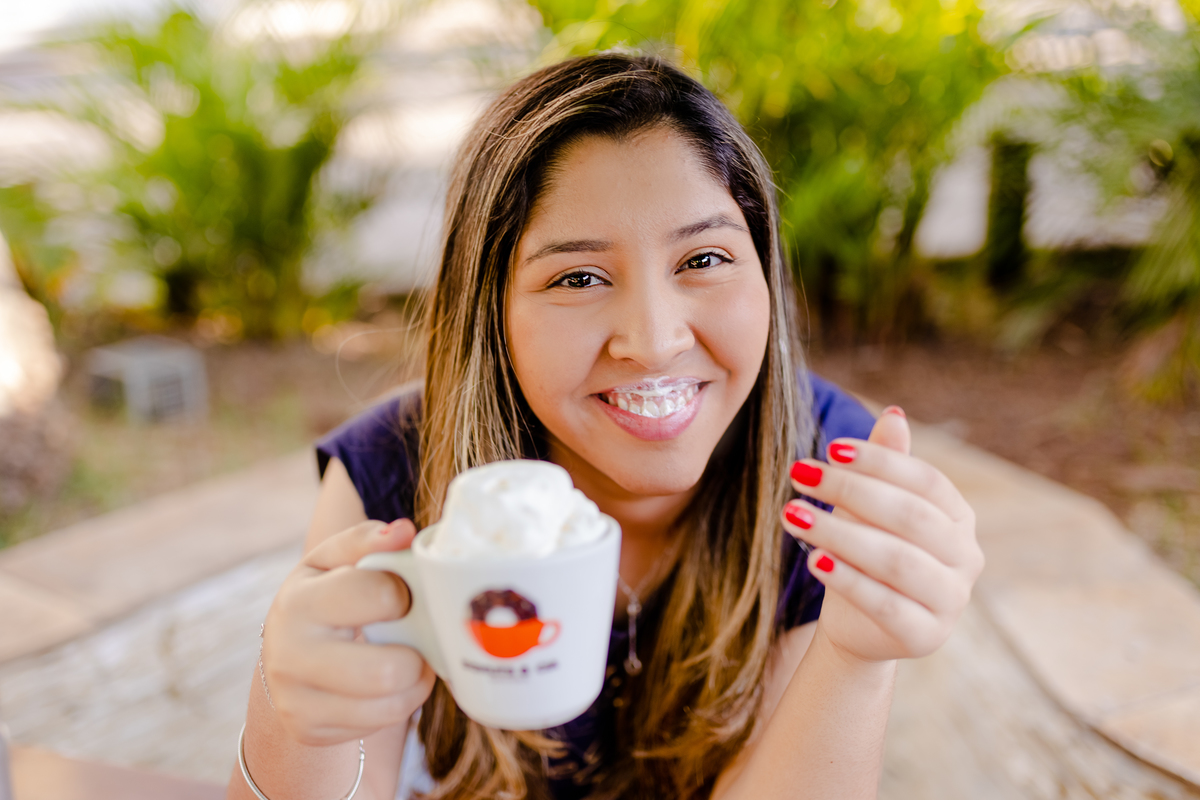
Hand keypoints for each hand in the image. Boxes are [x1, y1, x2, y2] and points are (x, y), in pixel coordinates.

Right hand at [261, 519, 436, 745]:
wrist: (287, 651)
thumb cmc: (326, 594)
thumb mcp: (338, 559)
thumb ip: (369, 541)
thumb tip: (402, 532)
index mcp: (299, 601)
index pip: (380, 596)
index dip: (405, 594)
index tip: (401, 596)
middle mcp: (289, 655)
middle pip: (386, 670)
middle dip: (418, 654)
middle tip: (415, 639)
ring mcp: (295, 699)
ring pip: (389, 704)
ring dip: (415, 682)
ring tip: (411, 660)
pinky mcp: (308, 731)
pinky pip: (379, 724)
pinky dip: (397, 704)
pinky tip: (388, 684)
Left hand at [781, 408, 982, 663]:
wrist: (861, 627)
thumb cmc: (868, 553)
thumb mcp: (872, 508)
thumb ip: (887, 466)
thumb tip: (894, 414)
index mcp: (959, 517)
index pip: (925, 480)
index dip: (878, 461)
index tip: (829, 449)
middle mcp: (966, 557)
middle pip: (909, 516)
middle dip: (850, 492)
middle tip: (799, 476)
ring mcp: (951, 600)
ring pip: (896, 560)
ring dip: (839, 534)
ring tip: (793, 515)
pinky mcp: (925, 636)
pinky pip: (885, 603)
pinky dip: (847, 579)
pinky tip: (813, 560)